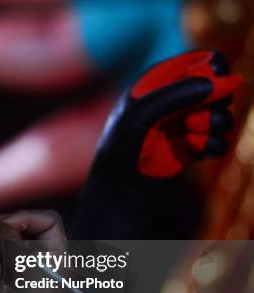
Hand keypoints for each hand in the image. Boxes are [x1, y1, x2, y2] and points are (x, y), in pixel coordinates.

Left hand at [94, 50, 241, 178]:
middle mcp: (178, 98)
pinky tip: (193, 148)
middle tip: (192, 117)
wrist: (119, 180)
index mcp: (163, 79)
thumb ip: (179, 93)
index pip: (205, 60)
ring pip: (224, 115)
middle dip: (216, 101)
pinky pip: (221, 141)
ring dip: (214, 124)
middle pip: (222, 87)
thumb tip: (224, 82)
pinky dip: (212, 144)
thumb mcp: (143, 113)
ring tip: (190, 133)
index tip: (205, 89)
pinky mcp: (195, 145)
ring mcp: (187, 122)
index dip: (214, 72)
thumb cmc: (123, 142)